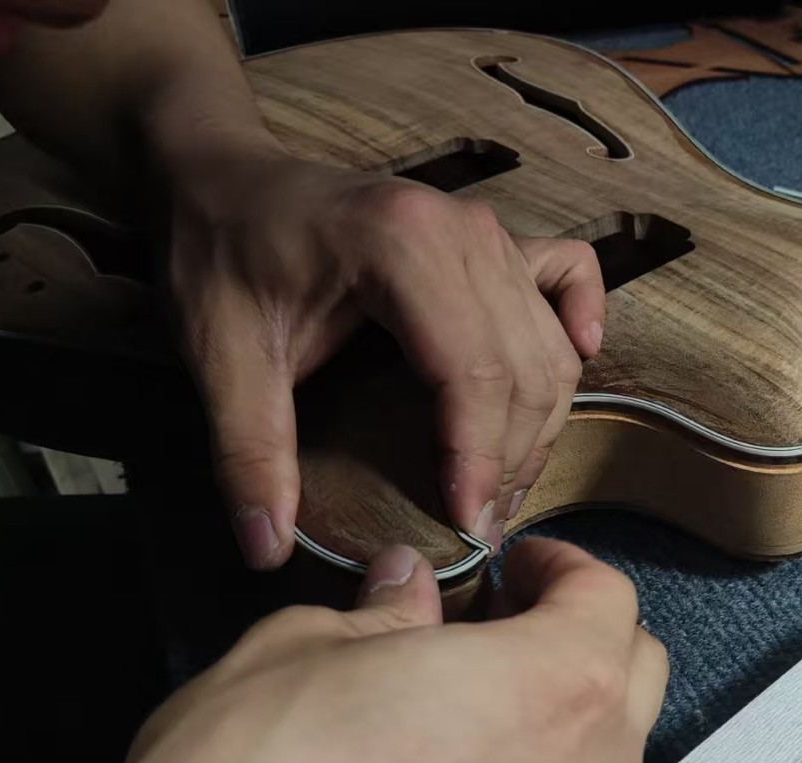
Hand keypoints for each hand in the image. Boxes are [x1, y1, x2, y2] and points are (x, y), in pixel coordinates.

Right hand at [0, 539, 665, 762]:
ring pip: (612, 746)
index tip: (511, 563)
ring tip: (480, 684)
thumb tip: (408, 585)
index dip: (561, 565)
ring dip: (571, 700)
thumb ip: (385, 609)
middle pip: (636, 670)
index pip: (610, 596)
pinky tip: (464, 757)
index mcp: (558, 681)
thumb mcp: (306, 646)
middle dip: (583, 627)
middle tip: (503, 612)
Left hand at [166, 143, 604, 567]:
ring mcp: (486, 231)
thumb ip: (250, 452)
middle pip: (526, 368)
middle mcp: (463, 232)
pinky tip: (577, 362)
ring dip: (542, 423)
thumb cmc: (220, 253)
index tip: (467, 525)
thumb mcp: (221, 355)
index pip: (473, 373)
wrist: (223, 176)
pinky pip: (570, 275)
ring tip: (505, 488)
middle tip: (479, 527)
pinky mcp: (495, 237)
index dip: (480, 459)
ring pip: (552, 344)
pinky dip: (581, 322)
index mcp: (400, 246)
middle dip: (512, 459)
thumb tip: (269, 547)